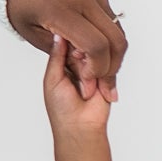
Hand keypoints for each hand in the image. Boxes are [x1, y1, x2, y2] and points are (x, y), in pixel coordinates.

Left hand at [6, 0, 125, 99]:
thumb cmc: (19, 1)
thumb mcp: (31, 33)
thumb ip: (60, 53)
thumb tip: (86, 67)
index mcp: (60, 10)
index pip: (95, 45)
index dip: (98, 67)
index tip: (88, 74)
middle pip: (115, 37)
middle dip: (112, 61)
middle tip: (99, 72)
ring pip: (116, 25)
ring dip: (111, 46)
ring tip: (92, 56)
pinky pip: (110, 11)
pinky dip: (105, 28)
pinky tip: (89, 35)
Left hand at [44, 36, 115, 160]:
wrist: (80, 127)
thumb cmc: (62, 108)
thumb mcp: (52, 79)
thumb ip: (57, 55)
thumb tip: (58, 33)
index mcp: (61, 61)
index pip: (67, 39)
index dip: (68, 44)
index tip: (68, 57)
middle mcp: (78, 62)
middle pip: (84, 43)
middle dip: (81, 58)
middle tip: (76, 78)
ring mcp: (94, 66)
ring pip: (97, 53)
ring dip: (91, 69)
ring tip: (83, 88)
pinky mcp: (108, 74)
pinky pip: (109, 64)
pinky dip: (101, 75)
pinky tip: (92, 89)